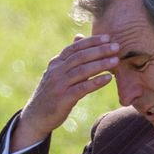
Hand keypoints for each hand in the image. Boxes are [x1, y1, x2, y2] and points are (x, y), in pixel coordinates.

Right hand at [11, 34, 118, 150]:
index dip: (92, 41)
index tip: (108, 37)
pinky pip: (83, 88)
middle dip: (99, 50)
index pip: (75, 47)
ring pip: (82, 70)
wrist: (36, 117)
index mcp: (56, 63)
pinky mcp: (63, 98)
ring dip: (101, 64)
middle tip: (116, 46)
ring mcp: (59, 84)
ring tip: (116, 60)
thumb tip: (79, 37)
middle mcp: (56, 71)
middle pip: (80, 56)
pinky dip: (96, 82)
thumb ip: (69, 57)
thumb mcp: (58, 72)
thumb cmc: (51, 94)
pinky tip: (109, 79)